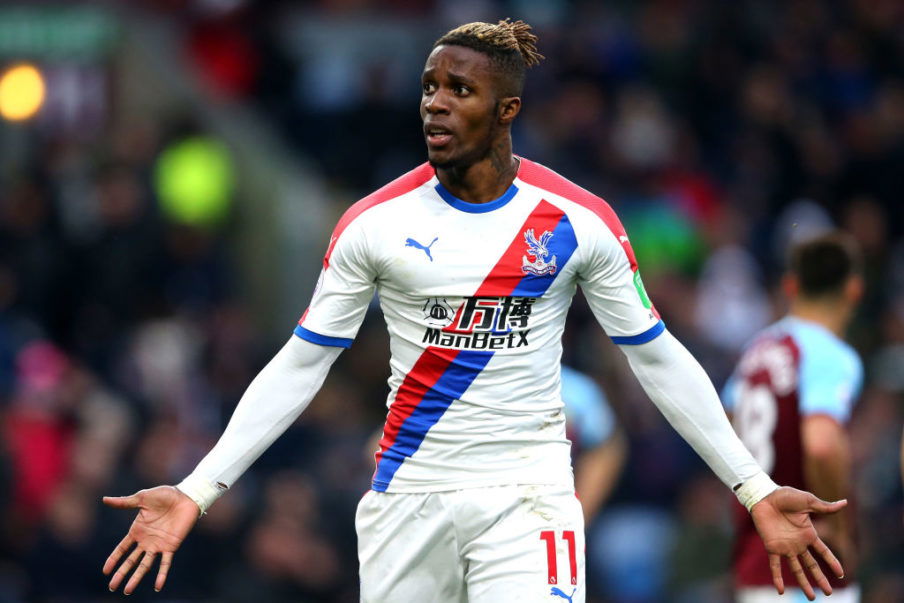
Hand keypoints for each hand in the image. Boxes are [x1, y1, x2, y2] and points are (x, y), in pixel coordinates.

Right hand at [102, 486, 199, 593]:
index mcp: (137, 530)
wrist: (186, 496)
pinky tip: (157, 586)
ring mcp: (158, 545)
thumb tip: (105, 499)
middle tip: (112, 587)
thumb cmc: (165, 495)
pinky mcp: (171, 546)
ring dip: (136, 578)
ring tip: (127, 590)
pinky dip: (162, 575)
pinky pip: (165, 563)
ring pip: (145, 565)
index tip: (105, 571)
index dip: (113, 559)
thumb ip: (124, 502)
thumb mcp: (142, 498)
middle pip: (131, 561)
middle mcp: (146, 541)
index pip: (122, 549)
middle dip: (121, 573)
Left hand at [750, 486, 846, 600]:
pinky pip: (775, 565)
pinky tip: (780, 590)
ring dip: (804, 583)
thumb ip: (825, 507)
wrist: (765, 496)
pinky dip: (777, 578)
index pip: (824, 552)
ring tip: (811, 597)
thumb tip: (845, 503)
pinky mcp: (772, 547)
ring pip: (796, 569)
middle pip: (812, 565)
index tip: (841, 574)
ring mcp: (785, 547)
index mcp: (809, 534)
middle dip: (820, 579)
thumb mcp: (808, 502)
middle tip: (828, 593)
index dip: (832, 562)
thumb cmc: (786, 496)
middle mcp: (798, 543)